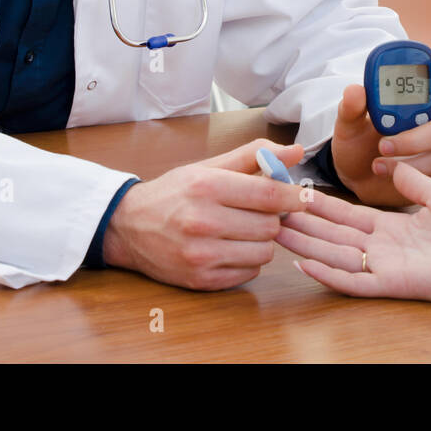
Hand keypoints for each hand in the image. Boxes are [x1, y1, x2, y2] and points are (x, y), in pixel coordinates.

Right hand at [103, 139, 307, 289]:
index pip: (269, 193)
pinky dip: (248, 261)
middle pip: (271, 225)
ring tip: (243, 230)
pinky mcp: (200, 280)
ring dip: (261, 241)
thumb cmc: (173, 193)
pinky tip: (231, 248)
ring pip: (264, 251)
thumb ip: (254, 156)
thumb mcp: (208, 167)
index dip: (294, 195)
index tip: (303, 196)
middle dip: (272, 217)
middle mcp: (203, 221)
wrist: (127, 226)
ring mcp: (201, 254)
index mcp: (207, 187)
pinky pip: (249, 273)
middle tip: (259, 212)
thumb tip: (296, 151)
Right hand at [276, 161, 430, 302]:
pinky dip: (329, 274)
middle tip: (270, 214)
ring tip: (276, 235)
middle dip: (303, 225)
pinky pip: (355, 282)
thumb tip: (389, 164)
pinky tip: (305, 264)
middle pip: (333, 236)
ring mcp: (387, 267)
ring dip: (307, 246)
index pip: (347, 216)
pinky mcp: (395, 284)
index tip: (296, 194)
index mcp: (393, 227)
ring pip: (336, 257)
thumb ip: (412, 181)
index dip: (321, 206)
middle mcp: (384, 248)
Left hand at [330, 52, 430, 205]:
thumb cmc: (357, 144)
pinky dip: (416, 182)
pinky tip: (394, 179)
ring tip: (377, 165)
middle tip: (383, 145)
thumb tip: (355, 90)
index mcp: (414, 102)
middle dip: (415, 138)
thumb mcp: (348, 125)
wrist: (356, 178)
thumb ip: (351, 107)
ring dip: (408, 164)